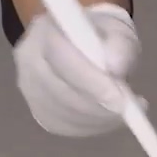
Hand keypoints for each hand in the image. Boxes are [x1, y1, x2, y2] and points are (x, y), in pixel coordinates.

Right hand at [12, 2, 142, 136]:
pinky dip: (91, 127)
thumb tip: (116, 67)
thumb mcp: (118, 31)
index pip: (61, 58)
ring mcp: (29, 88)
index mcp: (45, 29)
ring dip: (98, 119)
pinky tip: (109, 117)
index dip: (91, 83)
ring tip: (124, 111)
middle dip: (97, 106)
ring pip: (62, 114)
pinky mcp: (38, 110)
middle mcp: (28, 59)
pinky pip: (65, 126)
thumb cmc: (101, 37)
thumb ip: (120, 45)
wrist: (84, 45)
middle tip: (128, 110)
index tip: (121, 101)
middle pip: (59, 92)